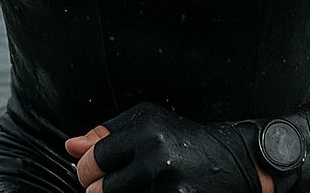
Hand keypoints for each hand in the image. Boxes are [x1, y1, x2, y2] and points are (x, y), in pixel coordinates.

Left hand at [65, 102, 267, 192]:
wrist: (239, 162)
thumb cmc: (187, 140)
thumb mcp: (147, 123)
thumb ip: (105, 135)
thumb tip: (70, 147)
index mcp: (146, 133)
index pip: (92, 162)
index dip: (87, 171)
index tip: (94, 172)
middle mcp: (157, 160)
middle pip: (99, 192)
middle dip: (101, 190)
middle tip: (119, 183)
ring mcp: (169, 190)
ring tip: (139, 187)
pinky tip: (153, 191)